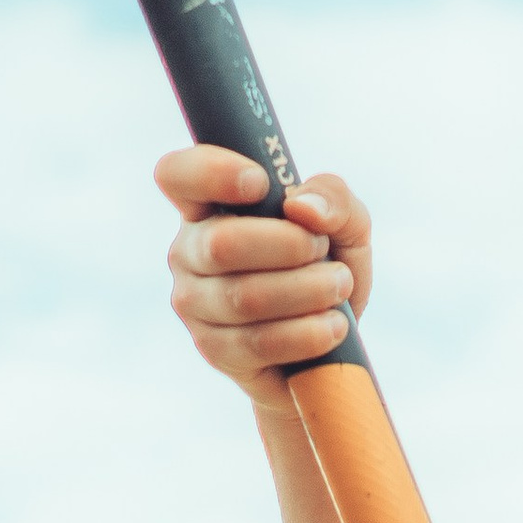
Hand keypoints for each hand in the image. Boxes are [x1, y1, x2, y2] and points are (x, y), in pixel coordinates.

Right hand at [156, 146, 371, 404]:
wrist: (329, 344)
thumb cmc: (327, 269)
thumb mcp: (345, 225)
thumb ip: (333, 198)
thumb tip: (302, 208)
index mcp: (209, 207)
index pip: (178, 175)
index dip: (212, 172)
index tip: (261, 184)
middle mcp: (189, 252)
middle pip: (222, 244)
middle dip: (290, 246)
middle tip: (323, 251)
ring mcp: (194, 304)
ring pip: (245, 297)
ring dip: (308, 290)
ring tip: (339, 288)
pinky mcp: (213, 350)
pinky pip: (258, 342)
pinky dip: (307, 333)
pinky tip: (333, 326)